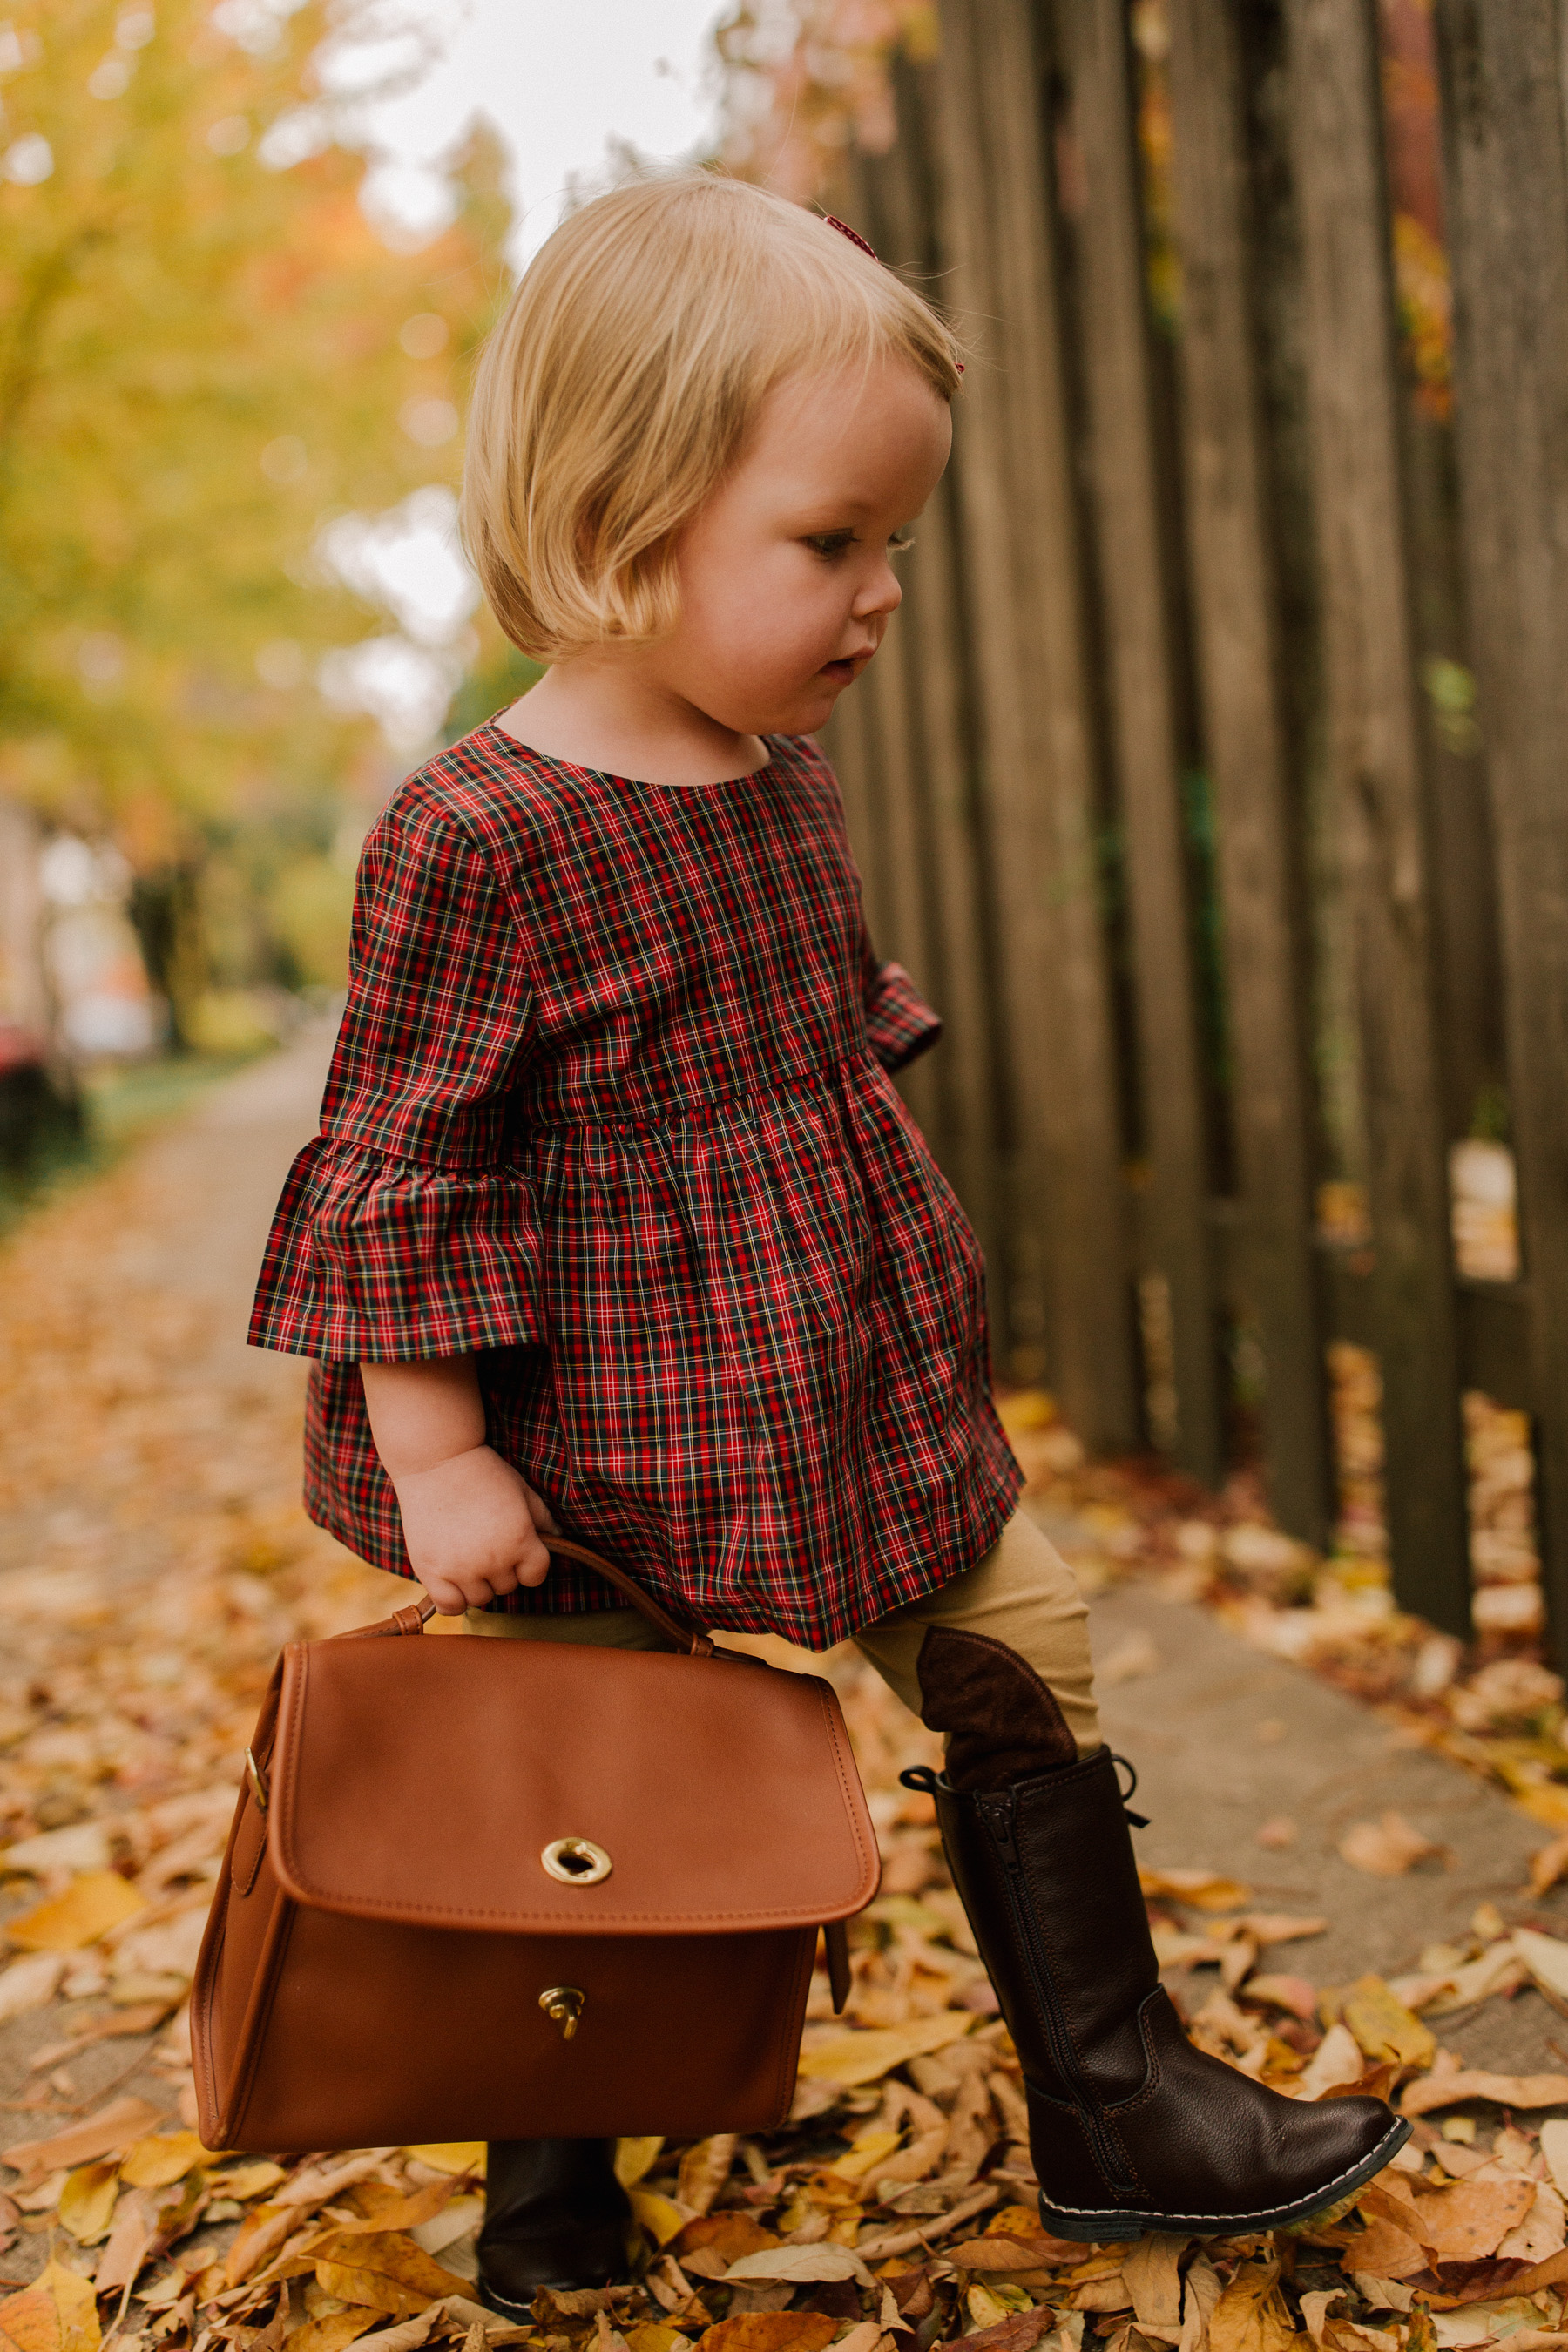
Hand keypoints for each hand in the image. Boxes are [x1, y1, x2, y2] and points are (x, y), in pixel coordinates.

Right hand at [392, 1444, 557, 1613]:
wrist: (437, 1462)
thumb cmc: (484, 1473)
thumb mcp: (522, 1491)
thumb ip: (543, 1519)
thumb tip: (559, 1538)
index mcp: (519, 1541)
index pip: (536, 1576)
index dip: (530, 1564)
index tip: (519, 1551)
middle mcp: (493, 1560)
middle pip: (507, 1587)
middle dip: (503, 1570)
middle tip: (488, 1545)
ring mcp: (460, 1569)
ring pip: (480, 1598)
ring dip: (479, 1584)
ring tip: (470, 1558)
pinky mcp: (431, 1572)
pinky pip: (449, 1606)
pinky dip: (455, 1600)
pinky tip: (454, 1582)